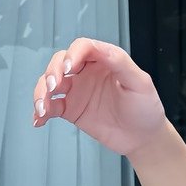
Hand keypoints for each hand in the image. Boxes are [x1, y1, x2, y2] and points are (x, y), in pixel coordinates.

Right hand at [32, 37, 166, 158]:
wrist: (144, 137)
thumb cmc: (146, 108)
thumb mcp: (140, 83)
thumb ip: (121, 63)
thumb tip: (100, 49)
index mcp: (104, 60)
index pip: (83, 47)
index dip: (73, 53)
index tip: (70, 68)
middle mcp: (87, 72)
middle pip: (60, 62)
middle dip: (52, 71)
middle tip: (54, 86)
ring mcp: (77, 90)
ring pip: (49, 83)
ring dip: (41, 92)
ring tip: (43, 107)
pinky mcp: (71, 109)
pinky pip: (50, 107)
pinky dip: (40, 112)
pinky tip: (38, 120)